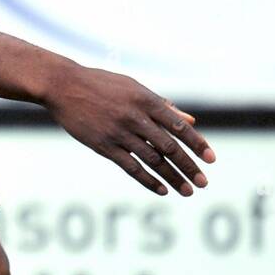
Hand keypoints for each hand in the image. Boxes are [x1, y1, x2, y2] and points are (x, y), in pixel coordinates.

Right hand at [43, 62, 215, 196]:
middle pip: (169, 147)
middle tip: (203, 182)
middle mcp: (135, 117)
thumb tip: (190, 121)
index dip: (197, 144)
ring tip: (187, 191)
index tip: (211, 160)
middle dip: (189, 166)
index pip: (179, 126)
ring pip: (152, 160)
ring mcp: (119, 133)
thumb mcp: (134, 88)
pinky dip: (148, 180)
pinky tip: (161, 190)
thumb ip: (162, 106)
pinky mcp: (103, 145)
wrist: (64, 86)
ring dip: (172, 178)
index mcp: (146, 100)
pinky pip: (130, 167)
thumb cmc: (101, 84)